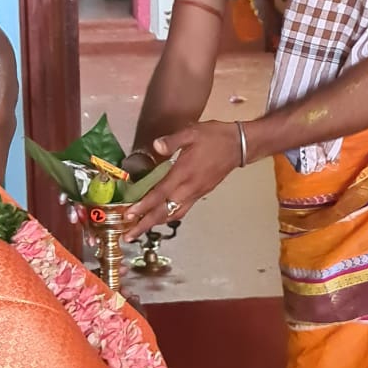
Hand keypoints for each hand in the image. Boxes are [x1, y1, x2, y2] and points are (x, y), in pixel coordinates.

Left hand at [124, 120, 239, 239]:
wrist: (238, 146)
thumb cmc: (215, 137)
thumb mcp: (192, 132)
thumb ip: (172, 140)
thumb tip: (156, 146)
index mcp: (184, 173)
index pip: (160, 194)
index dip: (143, 206)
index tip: (129, 215)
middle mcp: (189, 188)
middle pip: (164, 211)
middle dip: (145, 224)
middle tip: (129, 236)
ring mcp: (196, 193)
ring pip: (173, 214)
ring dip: (156, 223)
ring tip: (141, 229)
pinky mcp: (201, 193)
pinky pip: (182, 210)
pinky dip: (168, 216)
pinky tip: (161, 216)